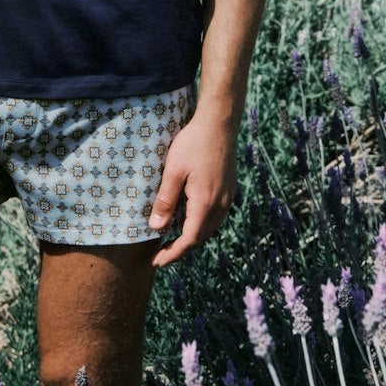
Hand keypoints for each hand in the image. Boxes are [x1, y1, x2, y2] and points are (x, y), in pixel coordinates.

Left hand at [147, 110, 237, 268]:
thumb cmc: (193, 143)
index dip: (173, 254)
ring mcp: (227, 197)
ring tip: (171, 239)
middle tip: (160, 254)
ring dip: (191, 236)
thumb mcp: (173, 171)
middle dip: (181, 249)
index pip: (190, 240)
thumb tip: (156, 228)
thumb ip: (165, 200)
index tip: (157, 261)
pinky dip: (200, 223)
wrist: (219, 123)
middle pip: (201, 237)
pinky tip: (187, 218)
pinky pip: (215, 215)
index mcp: (205, 202)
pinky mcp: (229, 189)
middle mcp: (220, 204)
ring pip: (210, 228)